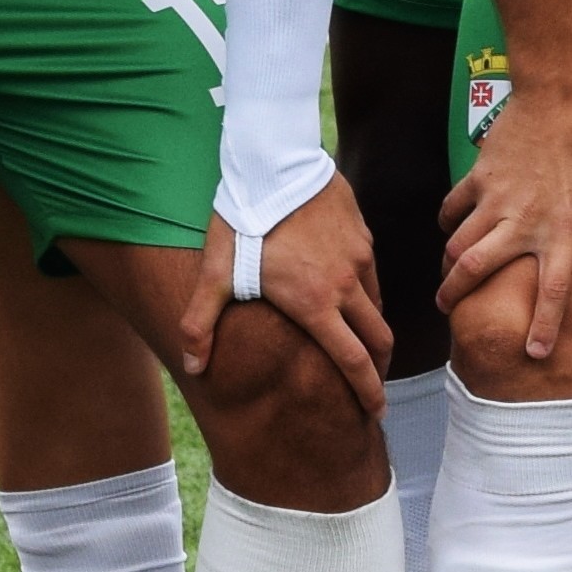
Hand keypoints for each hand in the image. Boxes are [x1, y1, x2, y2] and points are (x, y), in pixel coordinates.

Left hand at [180, 175, 394, 410]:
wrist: (274, 161)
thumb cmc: (243, 219)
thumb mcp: (216, 273)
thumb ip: (201, 323)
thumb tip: (192, 367)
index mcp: (316, 304)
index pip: (354, 361)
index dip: (368, 391)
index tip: (375, 411)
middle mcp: (346, 285)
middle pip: (378, 339)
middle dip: (379, 368)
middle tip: (372, 385)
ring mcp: (359, 257)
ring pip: (377, 305)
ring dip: (371, 329)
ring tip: (357, 340)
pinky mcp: (363, 233)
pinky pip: (372, 274)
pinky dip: (366, 294)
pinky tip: (347, 291)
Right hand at [437, 64, 571, 370]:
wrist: (562, 91)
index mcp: (564, 230)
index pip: (553, 291)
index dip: (544, 326)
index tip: (534, 353)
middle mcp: (524, 221)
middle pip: (477, 271)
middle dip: (456, 297)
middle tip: (448, 311)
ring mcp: (496, 198)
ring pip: (457, 244)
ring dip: (449, 266)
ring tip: (448, 277)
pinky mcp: (479, 175)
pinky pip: (452, 207)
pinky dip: (446, 222)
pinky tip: (449, 228)